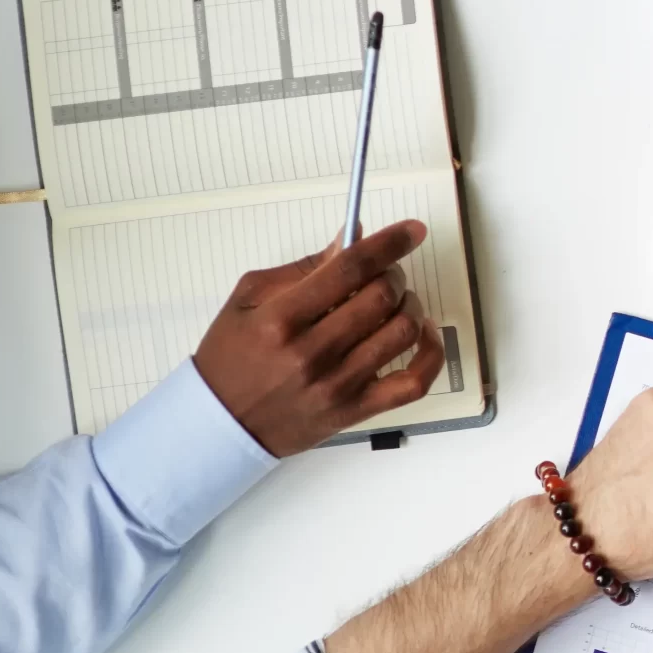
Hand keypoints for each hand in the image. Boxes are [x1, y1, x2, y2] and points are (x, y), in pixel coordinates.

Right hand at [192, 222, 445, 456]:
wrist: (222, 423)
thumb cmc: (231, 356)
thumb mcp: (249, 300)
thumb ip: (303, 268)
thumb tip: (352, 239)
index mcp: (281, 318)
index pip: (349, 269)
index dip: (388, 244)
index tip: (411, 230)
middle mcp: (312, 352)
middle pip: (381, 297)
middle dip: (394, 274)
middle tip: (387, 273)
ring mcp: (338, 384)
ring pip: (403, 332)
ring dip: (410, 306)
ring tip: (396, 302)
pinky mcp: (356, 410)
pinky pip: (415, 383)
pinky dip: (430, 352)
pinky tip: (421, 334)